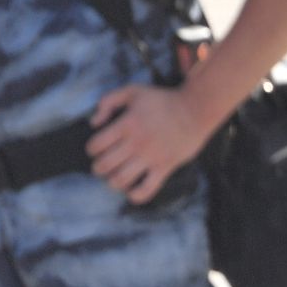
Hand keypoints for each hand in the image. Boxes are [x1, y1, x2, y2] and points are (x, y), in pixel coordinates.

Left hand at [87, 83, 212, 204]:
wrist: (194, 110)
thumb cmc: (162, 100)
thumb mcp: (132, 91)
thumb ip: (108, 100)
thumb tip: (94, 122)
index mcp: (127, 123)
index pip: (97, 144)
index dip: (91, 149)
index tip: (95, 149)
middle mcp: (136, 142)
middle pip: (105, 165)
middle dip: (98, 168)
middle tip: (101, 165)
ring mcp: (151, 157)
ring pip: (121, 180)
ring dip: (112, 182)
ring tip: (114, 177)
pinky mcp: (164, 168)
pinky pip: (146, 190)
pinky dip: (134, 195)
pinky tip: (131, 190)